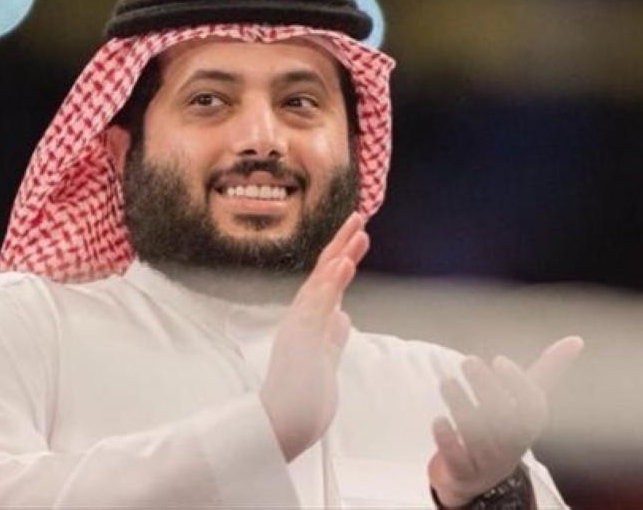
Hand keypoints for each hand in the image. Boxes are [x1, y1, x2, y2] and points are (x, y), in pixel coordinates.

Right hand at [260, 212, 368, 460]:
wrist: (283, 425)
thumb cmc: (301, 398)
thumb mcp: (326, 363)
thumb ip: (332, 338)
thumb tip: (344, 317)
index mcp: (309, 323)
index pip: (327, 283)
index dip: (342, 256)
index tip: (357, 234)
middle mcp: (301, 320)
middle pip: (323, 274)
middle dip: (341, 245)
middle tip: (360, 217)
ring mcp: (300, 329)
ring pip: (321, 284)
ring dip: (339, 256)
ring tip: (357, 232)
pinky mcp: (301, 341)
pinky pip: (316, 307)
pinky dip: (329, 283)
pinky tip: (342, 265)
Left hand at [428, 336, 583, 506]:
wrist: (482, 477)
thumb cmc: (506, 428)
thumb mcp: (526, 403)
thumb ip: (548, 372)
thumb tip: (576, 340)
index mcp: (529, 426)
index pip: (533, 409)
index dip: (518, 384)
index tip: (499, 360)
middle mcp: (512, 446)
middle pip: (505, 421)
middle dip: (487, 389)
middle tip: (468, 361)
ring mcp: (488, 462)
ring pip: (478, 438)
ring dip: (462, 407)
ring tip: (447, 382)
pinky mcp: (463, 473)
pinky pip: (459, 461)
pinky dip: (449, 441)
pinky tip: (439, 419)